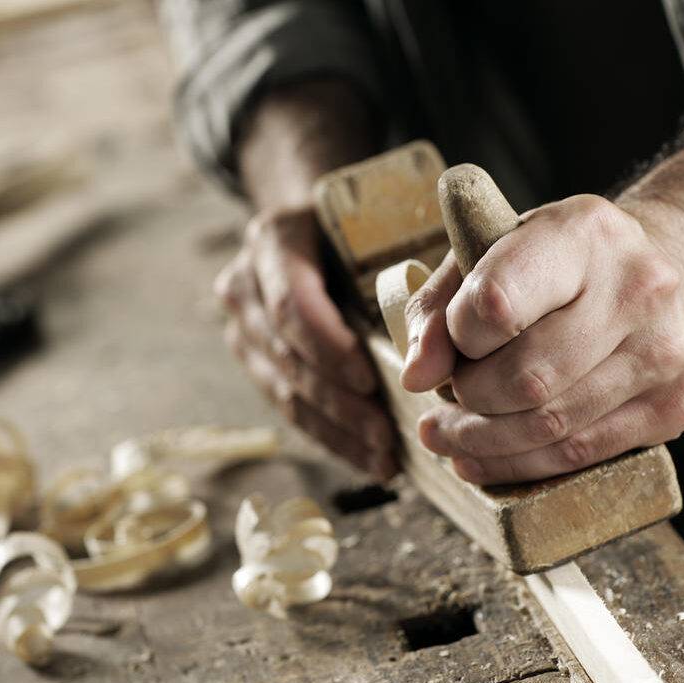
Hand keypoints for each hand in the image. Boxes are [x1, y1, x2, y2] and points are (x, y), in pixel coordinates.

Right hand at [215, 204, 396, 477]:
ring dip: (337, 429)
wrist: (314, 226)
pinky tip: (370, 459)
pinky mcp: (255, 362)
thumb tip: (441, 327)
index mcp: (274, 240)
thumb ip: (403, 263)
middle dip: (338, 402)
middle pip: (286, 355)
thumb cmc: (364, 223)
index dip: (328, 347)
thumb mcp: (381, 222)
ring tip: (385, 456)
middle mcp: (245, 284)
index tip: (369, 379)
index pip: (291, 305)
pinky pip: (289, 408)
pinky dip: (332, 437)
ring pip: (284, 390)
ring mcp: (243, 327)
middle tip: (386, 434)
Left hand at [401, 194, 683, 483]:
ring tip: (447, 435)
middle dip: (468, 398)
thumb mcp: (491, 256)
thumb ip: (439, 308)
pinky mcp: (676, 405)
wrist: (676, 272)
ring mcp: (663, 350)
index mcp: (582, 233)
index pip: (496, 305)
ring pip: (550, 425)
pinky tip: (481, 459)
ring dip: (482, 442)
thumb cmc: (562, 265)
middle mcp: (637, 288)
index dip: (456, 338)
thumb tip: (416, 377)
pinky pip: (580, 453)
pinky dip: (518, 465)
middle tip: (445, 398)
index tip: (450, 342)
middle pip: (525, 378)